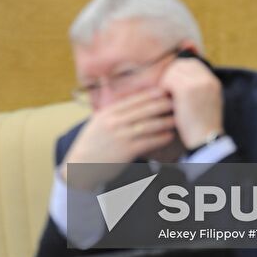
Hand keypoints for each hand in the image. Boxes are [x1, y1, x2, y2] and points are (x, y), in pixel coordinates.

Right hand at [60, 88, 175, 184]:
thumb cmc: (91, 143)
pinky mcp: (125, 152)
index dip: (150, 94)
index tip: (164, 90)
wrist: (79, 166)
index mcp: (108, 112)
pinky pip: (147, 142)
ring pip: (148, 125)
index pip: (133, 99)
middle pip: (143, 110)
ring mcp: (120, 136)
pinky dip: (160, 138)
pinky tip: (169, 135)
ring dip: (164, 121)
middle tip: (176, 100)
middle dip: (161, 104)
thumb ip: (114, 111)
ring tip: (176, 118)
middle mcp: (114, 122)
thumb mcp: (98, 122)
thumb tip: (133, 101)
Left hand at [159, 55, 223, 150]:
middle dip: (172, 74)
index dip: (180, 70)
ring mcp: (197, 82)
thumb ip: (200, 88)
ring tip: (166, 94)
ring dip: (167, 80)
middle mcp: (207, 78)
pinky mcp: (186, 89)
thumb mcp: (208, 101)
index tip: (174, 81)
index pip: (193, 63)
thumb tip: (181, 79)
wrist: (205, 139)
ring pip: (174, 70)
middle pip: (182, 64)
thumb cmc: (203, 125)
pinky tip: (164, 98)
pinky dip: (164, 87)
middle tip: (166, 88)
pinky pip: (169, 80)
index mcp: (213, 81)